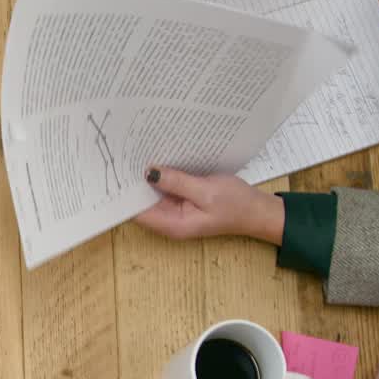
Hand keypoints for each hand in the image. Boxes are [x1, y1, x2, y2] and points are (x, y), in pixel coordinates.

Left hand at [134, 166, 284, 244]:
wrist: (259, 211)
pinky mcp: (184, 202)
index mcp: (172, 224)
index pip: (137, 212)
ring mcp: (176, 212)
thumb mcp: (206, 191)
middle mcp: (170, 221)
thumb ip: (176, 182)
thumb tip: (148, 172)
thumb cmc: (236, 204)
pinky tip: (159, 160)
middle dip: (135, 183)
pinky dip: (163, 177)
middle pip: (142, 203)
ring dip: (148, 178)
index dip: (126, 194)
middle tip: (126, 155)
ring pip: (153, 194)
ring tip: (138, 153)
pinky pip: (167, 190)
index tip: (119, 172)